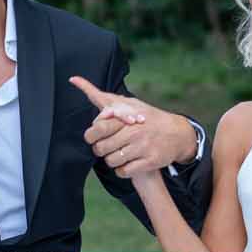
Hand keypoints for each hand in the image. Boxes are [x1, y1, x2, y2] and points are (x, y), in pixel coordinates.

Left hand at [71, 76, 196, 175]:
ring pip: (111, 161)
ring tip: (118, 153)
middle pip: (101, 148)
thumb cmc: (147, 118)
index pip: (98, 128)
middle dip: (100, 149)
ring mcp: (142, 148)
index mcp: (126, 117)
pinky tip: (126, 163)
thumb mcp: (128, 103)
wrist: (178, 133)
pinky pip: (124, 172)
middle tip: (106, 146)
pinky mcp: (149, 162)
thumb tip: (73, 80)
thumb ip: (101, 97)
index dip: (92, 135)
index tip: (95, 136)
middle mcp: (134, 132)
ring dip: (110, 160)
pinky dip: (121, 170)